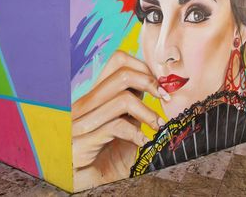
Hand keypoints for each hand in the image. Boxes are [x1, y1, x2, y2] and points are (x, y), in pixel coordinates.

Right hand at [72, 50, 167, 190]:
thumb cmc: (110, 156)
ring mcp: (80, 123)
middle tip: (165, 97)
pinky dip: (136, 133)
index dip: (144, 68)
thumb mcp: (126, 124)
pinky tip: (143, 142)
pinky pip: (116, 126)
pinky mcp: (81, 142)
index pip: (117, 61)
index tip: (160, 85)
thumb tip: (158, 85)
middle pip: (121, 74)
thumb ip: (134, 105)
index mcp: (94, 97)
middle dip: (150, 83)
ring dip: (148, 112)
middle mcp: (84, 105)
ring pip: (122, 99)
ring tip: (158, 125)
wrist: (90, 184)